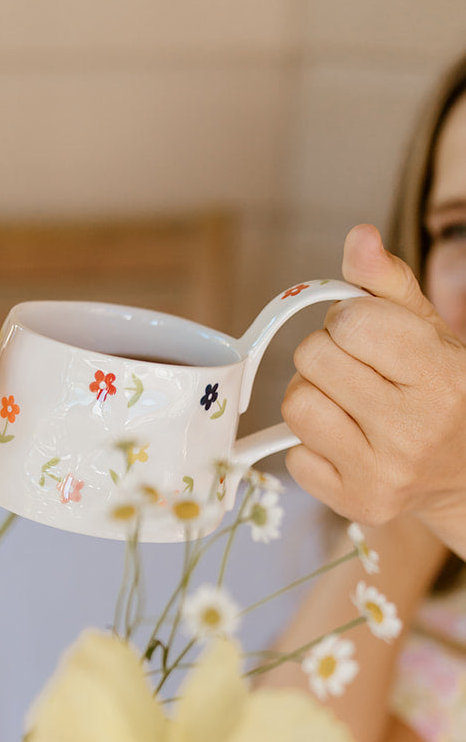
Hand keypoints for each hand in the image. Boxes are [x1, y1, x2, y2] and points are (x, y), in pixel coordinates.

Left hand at [282, 224, 465, 551]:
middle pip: (313, 360)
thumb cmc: (437, 389)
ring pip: (297, 405)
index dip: (348, 319)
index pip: (353, 322)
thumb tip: (358, 238)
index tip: (366, 333)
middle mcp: (413, 428)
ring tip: (345, 401)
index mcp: (441, 375)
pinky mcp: (354, 503)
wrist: (462, 473)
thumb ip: (388, 283)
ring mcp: (382, 472)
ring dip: (311, 395)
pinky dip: (311, 443)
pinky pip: (294, 454)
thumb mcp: (427, 329)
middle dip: (325, 354)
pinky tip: (346, 441)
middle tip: (355, 368)